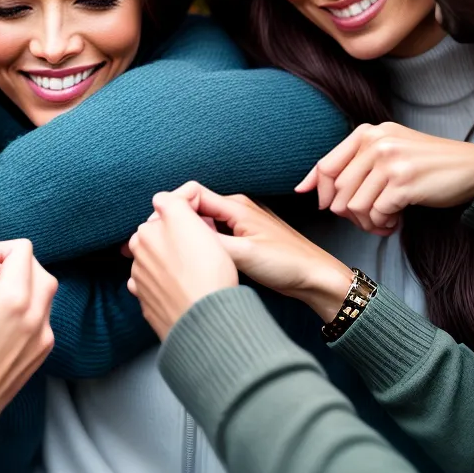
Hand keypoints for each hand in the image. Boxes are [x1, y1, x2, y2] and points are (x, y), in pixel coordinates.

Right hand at [0, 240, 55, 453]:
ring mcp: (43, 338)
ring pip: (42, 292)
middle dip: (9, 266)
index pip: (22, 250)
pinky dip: (22, 308)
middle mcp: (38, 319)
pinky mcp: (40, 354)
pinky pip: (40, 316)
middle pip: (37, 268)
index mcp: (15, 303)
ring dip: (18, 286)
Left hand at [127, 193, 237, 338]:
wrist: (206, 321)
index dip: (186, 217)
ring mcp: (142, 283)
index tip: (204, 226)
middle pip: (159, 238)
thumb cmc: (204, 272)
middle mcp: (138, 257)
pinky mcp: (149, 306)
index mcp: (145, 234)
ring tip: (195, 271)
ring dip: (171, 263)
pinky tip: (182, 288)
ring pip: (157, 262)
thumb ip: (171, 203)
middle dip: (175, 240)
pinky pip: (157, 287)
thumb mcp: (189, 223)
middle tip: (202, 249)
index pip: (164, 213)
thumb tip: (162, 199)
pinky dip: (167, 285)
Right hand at [164, 183, 353, 321]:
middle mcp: (234, 210)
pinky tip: (193, 261)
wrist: (316, 279)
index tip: (157, 227)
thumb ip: (210, 242)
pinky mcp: (241, 241)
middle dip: (173, 222)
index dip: (170, 207)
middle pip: (193, 208)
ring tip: (171, 254)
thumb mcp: (244, 255)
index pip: (191, 194)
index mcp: (235, 206)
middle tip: (158, 245)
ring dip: (186, 235)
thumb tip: (178, 234)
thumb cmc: (287, 264)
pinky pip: (211, 236)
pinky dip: (199, 245)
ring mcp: (237, 225)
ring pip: (201, 223)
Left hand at [296, 123, 473, 234]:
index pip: (326, 165)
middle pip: (337, 191)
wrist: (473, 167)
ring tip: (384, 220)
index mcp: (368, 133)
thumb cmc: (426, 164)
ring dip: (367, 222)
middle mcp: (376, 143)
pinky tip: (396, 221)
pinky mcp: (403, 182)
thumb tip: (307, 189)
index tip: (318, 204)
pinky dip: (383, 224)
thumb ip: (352, 164)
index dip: (318, 189)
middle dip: (348, 214)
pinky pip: (375, 214)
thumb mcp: (388, 151)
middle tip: (368, 219)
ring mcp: (390, 161)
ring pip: (353, 206)